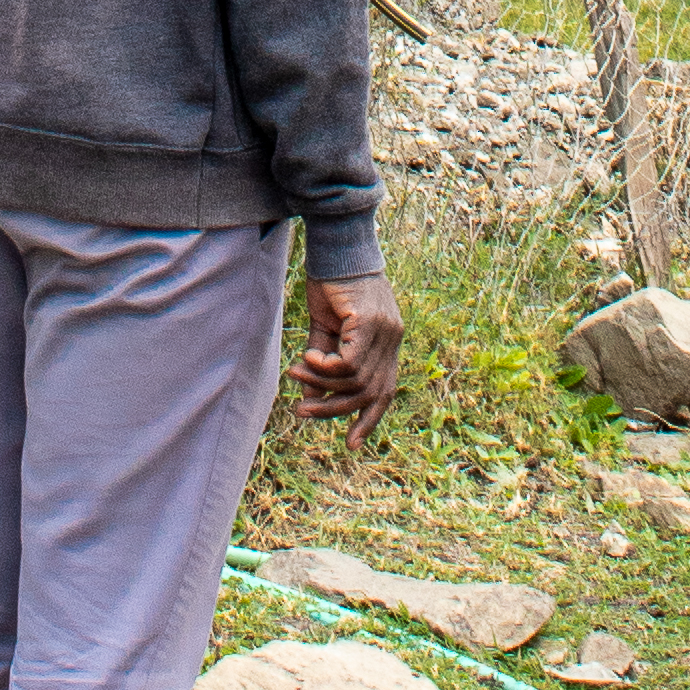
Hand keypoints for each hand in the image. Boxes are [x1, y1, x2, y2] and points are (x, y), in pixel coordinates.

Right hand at [293, 270, 404, 444]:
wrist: (335, 246)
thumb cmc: (331, 283)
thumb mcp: (325, 329)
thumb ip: (323, 362)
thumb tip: (310, 396)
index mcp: (387, 342)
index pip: (386, 390)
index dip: (370, 418)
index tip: (352, 444)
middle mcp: (393, 339)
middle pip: (370, 392)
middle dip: (335, 408)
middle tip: (302, 412)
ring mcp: (386, 330)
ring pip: (357, 379)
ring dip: (323, 384)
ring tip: (297, 373)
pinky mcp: (371, 322)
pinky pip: (349, 362)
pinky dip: (326, 367)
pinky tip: (309, 356)